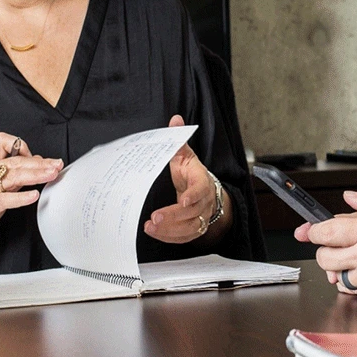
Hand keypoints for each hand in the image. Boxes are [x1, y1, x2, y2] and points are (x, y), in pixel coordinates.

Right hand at [0, 132, 63, 252]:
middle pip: (14, 160)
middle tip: (57, 165)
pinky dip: (20, 197)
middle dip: (39, 162)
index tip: (41, 159)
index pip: (3, 142)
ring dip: (35, 174)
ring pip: (11, 176)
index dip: (23, 147)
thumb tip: (37, 161)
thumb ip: (15, 174)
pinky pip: (3, 199)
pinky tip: (34, 196)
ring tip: (51, 175)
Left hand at [144, 115, 218, 243]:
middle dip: (174, 217)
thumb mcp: (185, 154)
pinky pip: (185, 237)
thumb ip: (177, 140)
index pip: (201, 188)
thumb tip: (175, 120)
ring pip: (190, 228)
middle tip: (154, 218)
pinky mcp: (195, 228)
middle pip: (193, 212)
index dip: (193, 195)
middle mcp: (204, 201)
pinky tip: (155, 233)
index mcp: (201, 180)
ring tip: (150, 227)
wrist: (205, 191)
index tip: (182, 201)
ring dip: (170, 230)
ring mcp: (201, 216)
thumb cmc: (191, 172)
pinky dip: (170, 237)